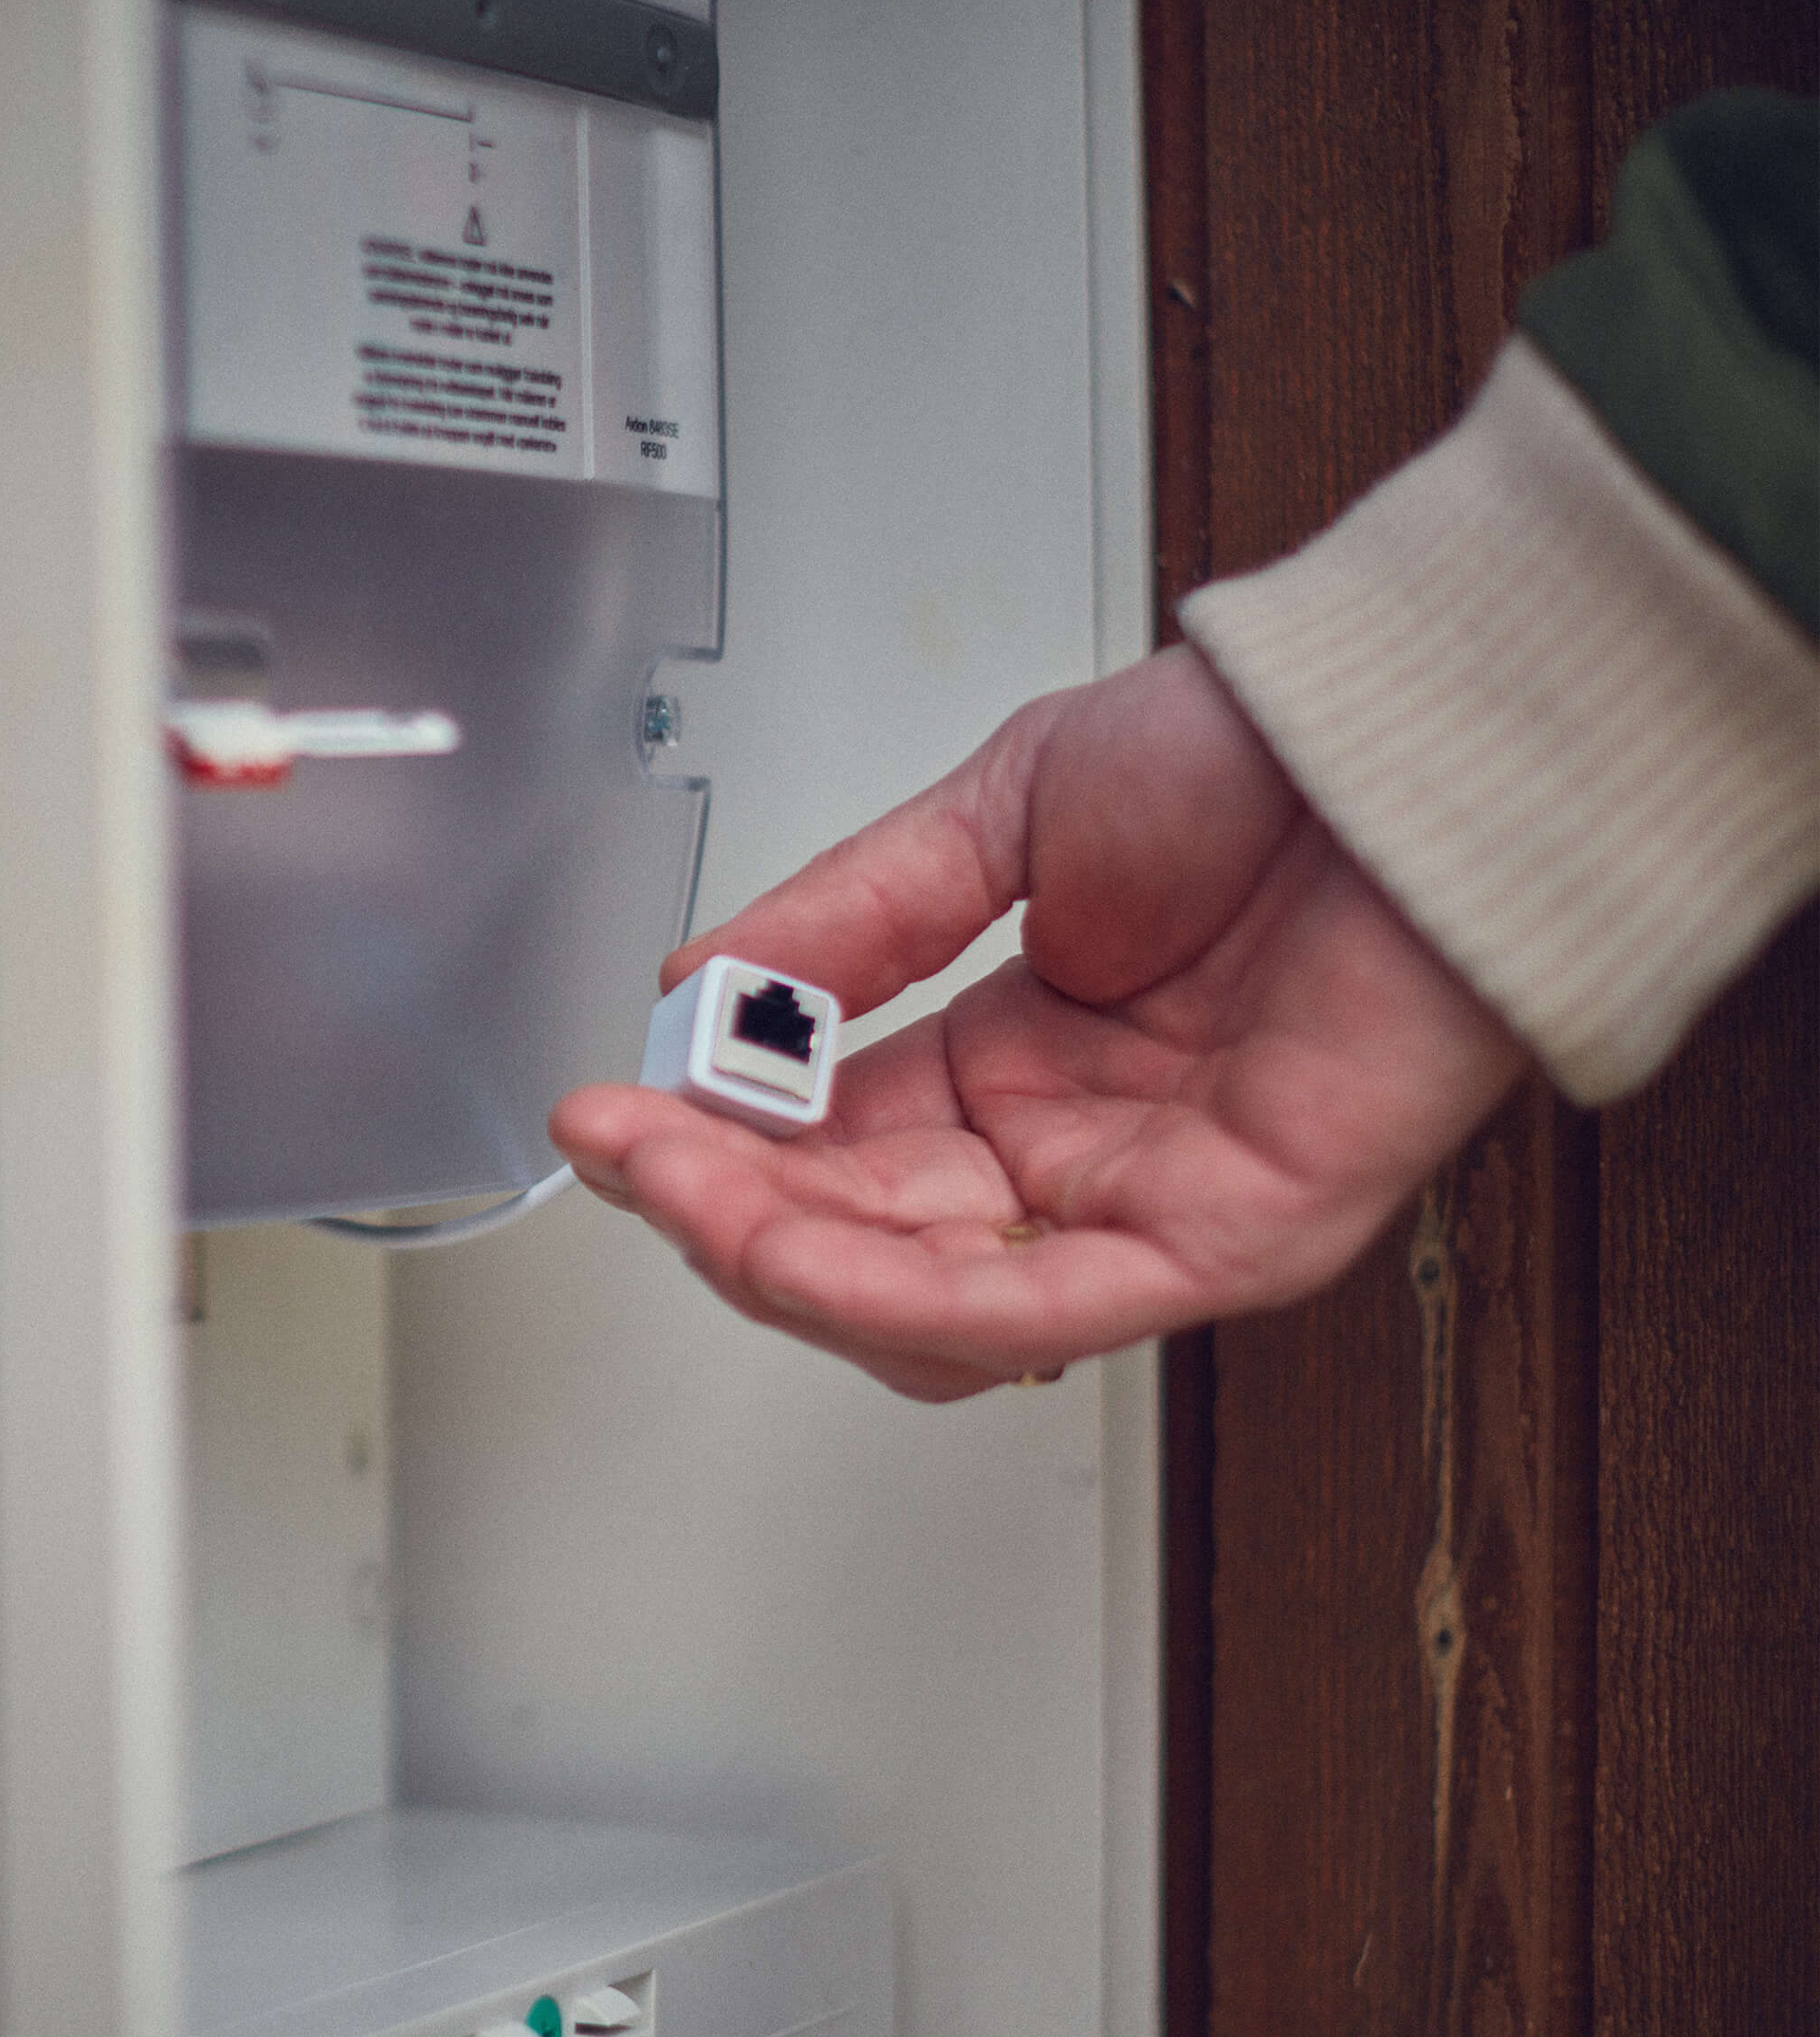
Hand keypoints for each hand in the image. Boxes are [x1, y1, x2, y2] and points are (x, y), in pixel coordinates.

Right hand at [549, 646, 1526, 1400]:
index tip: (613, 1108)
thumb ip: (850, 919)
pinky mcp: (1230, 1241)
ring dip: (783, 1260)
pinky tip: (793, 1247)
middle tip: (623, 1150)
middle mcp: (1073, 1157)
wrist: (1422, 727)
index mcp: (1014, 1066)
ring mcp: (1152, 1210)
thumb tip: (703, 994)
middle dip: (719, 1209)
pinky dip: (903, 1292)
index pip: (828, 1159)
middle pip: (858, 1251)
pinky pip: (1042, 1308)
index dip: (712, 1147)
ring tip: (683, 1189)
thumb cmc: (1265, 756)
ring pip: (927, 1305)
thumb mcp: (1002, 809)